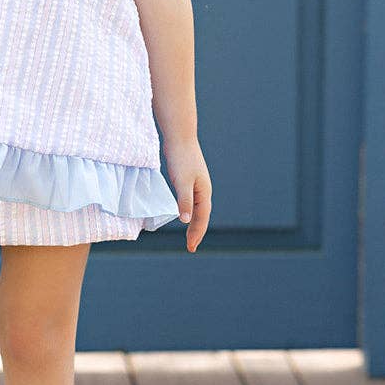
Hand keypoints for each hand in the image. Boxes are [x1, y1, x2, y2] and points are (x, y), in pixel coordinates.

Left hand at [164, 134, 211, 252]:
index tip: (191, 247)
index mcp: (204, 192)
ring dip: (194, 223)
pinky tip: (183, 213)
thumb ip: (184, 201)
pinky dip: (189, 211)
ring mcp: (197, 184)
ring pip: (198, 209)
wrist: (180, 137)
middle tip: (191, 246)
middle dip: (197, 232)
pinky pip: (191, 201)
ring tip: (189, 235)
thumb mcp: (182, 181)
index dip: (197, 233)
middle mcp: (203, 190)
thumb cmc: (181, 158)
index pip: (202, 218)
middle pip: (202, 216)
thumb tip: (186, 220)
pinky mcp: (189, 179)